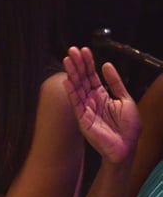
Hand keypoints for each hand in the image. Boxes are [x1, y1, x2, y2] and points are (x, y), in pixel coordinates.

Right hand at [63, 46, 139, 162]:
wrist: (127, 147)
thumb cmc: (128, 127)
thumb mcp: (126, 99)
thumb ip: (115, 82)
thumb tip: (106, 64)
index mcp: (102, 95)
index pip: (92, 76)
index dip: (88, 63)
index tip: (84, 50)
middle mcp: (91, 100)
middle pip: (82, 79)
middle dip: (78, 64)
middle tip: (72, 50)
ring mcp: (85, 108)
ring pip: (77, 88)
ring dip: (72, 73)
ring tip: (68, 59)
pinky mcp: (82, 118)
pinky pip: (76, 103)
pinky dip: (71, 91)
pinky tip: (68, 80)